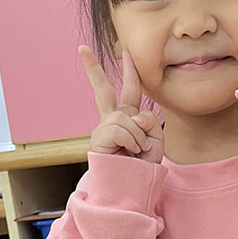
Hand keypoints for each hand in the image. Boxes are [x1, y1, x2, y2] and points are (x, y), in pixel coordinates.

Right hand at [79, 46, 163, 161]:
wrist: (130, 190)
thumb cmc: (142, 169)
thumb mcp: (156, 141)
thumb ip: (150, 121)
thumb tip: (133, 115)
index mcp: (127, 118)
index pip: (129, 90)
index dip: (129, 71)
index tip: (125, 51)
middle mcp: (112, 120)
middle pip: (103, 90)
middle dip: (92, 68)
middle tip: (82, 48)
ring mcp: (103, 129)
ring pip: (127, 118)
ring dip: (139, 136)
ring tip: (137, 151)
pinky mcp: (98, 139)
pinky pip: (122, 130)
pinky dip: (132, 141)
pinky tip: (130, 152)